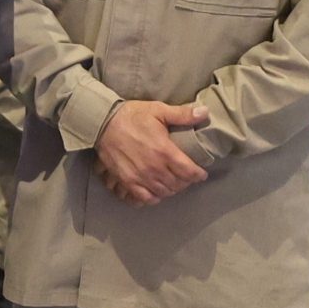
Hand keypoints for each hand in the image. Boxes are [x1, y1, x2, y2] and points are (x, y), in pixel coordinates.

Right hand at [95, 100, 210, 205]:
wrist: (103, 122)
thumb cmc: (132, 115)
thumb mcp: (158, 110)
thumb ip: (182, 114)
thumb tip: (205, 113)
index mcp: (165, 151)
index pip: (189, 172)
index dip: (198, 175)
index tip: (200, 173)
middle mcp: (154, 168)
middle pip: (178, 184)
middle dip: (186, 181)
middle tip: (186, 176)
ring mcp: (140, 176)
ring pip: (164, 192)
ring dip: (172, 189)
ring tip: (173, 182)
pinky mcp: (127, 181)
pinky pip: (145, 197)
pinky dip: (154, 197)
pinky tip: (157, 191)